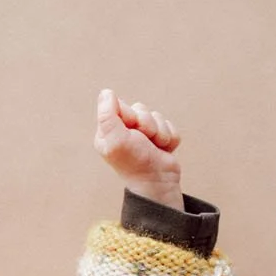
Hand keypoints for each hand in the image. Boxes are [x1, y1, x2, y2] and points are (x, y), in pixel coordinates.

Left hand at [95, 88, 182, 209]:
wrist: (159, 183)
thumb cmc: (135, 163)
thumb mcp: (116, 138)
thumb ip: (108, 114)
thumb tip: (106, 92)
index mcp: (108, 131)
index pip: (120, 105)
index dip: (131, 115)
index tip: (130, 132)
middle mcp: (124, 132)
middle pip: (140, 108)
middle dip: (147, 124)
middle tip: (144, 142)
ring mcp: (143, 136)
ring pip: (156, 116)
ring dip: (159, 132)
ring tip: (155, 148)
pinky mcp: (160, 140)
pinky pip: (169, 125)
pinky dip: (169, 138)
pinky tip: (163, 150)